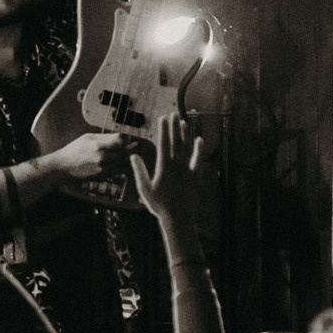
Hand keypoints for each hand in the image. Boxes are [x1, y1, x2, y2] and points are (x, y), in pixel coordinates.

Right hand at [40, 131, 140, 183]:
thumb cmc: (74, 150)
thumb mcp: (88, 138)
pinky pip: (119, 171)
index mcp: (98, 145)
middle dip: (132, 148)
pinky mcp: (103, 176)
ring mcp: (103, 169)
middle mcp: (102, 158)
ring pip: (124, 163)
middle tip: (138, 144)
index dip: (126, 138)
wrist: (63, 168)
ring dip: (129, 158)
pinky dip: (124, 166)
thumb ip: (105, 138)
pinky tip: (126, 162)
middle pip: (125, 152)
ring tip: (134, 152)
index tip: (127, 137)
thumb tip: (121, 137)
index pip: (120, 140)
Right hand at [131, 112, 208, 227]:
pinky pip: (198, 159)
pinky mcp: (195, 176)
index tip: (162, 118)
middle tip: (173, 113)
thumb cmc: (159, 205)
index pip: (163, 143)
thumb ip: (139, 171)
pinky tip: (199, 139)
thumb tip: (133, 156)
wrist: (178, 218)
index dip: (163, 129)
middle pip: (176, 141)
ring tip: (184, 121)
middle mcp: (177, 165)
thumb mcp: (144, 189)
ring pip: (187, 148)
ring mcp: (187, 170)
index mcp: (164, 167)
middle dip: (174, 127)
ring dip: (185, 134)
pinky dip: (199, 149)